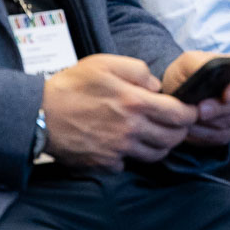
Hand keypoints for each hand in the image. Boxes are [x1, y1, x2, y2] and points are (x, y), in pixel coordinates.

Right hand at [41, 54, 195, 169]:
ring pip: (155, 155)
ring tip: (152, 135)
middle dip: (178, 131)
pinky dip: (131, 158)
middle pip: (172, 139)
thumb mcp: (105, 64)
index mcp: (135, 103)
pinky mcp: (104, 164)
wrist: (39, 114)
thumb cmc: (72, 86)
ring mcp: (118, 150)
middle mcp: (131, 130)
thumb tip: (156, 87)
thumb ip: (138, 70)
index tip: (190, 111)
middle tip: (173, 124)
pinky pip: (128, 165)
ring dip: (159, 146)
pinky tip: (124, 146)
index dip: (190, 114)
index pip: (179, 115)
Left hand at [166, 51, 229, 147]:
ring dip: (209, 123)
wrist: (178, 97)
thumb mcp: (186, 63)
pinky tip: (191, 128)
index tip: (225, 96)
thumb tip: (207, 72)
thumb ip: (197, 63)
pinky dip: (205, 134)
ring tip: (190, 119)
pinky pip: (223, 136)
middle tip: (200, 111)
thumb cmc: (185, 76)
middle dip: (219, 110)